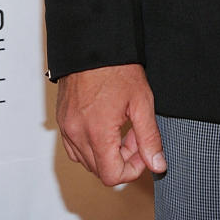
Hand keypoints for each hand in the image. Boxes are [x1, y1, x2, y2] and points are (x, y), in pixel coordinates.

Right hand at [55, 63, 166, 185]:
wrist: (94, 44)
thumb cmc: (116, 67)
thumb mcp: (142, 102)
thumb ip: (150, 138)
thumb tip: (157, 165)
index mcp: (97, 133)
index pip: (112, 176)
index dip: (132, 169)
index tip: (142, 151)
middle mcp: (76, 134)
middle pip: (99, 170)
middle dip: (122, 158)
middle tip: (135, 134)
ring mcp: (66, 127)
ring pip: (86, 160)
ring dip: (106, 153)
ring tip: (121, 127)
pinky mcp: (62, 120)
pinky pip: (74, 147)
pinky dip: (90, 145)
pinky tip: (105, 126)